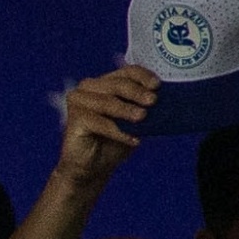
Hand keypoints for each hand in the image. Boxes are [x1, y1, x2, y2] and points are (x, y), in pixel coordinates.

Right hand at [55, 65, 155, 192]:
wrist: (92, 167)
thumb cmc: (114, 141)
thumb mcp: (133, 121)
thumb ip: (143, 108)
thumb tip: (164, 101)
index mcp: (106, 83)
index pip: (127, 72)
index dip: (143, 76)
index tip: (157, 86)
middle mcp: (89, 88)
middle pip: (117, 84)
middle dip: (136, 92)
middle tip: (152, 101)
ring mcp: (79, 102)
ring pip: (107, 103)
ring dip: (127, 110)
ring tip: (142, 117)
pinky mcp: (74, 119)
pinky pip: (101, 123)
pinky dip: (119, 132)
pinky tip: (133, 140)